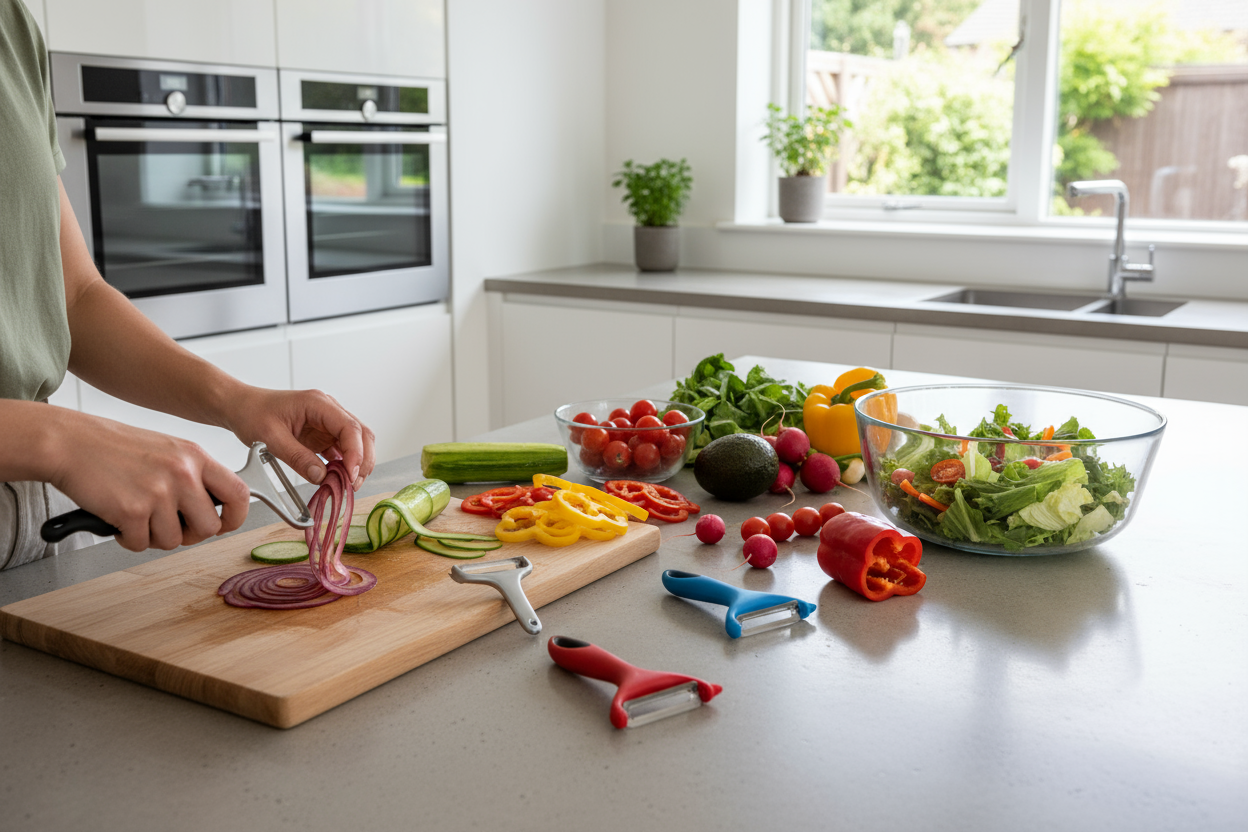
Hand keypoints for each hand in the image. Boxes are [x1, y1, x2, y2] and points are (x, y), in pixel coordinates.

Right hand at [47, 414, 250, 551]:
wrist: (70, 443)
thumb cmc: (114, 448)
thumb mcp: (167, 451)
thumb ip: (193, 476)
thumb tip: (214, 509)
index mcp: (196, 457)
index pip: (239, 493)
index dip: (236, 517)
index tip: (224, 524)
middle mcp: (183, 473)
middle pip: (209, 527)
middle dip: (190, 535)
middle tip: (168, 526)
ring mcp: (159, 492)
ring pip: (173, 541)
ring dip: (153, 536)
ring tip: (136, 514)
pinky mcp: (132, 510)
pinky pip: (141, 544)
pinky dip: (128, 538)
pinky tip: (118, 518)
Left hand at [223, 387, 375, 489]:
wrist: (241, 407)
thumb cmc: (252, 413)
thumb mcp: (271, 438)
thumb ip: (297, 457)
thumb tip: (321, 477)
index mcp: (318, 404)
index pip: (350, 428)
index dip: (356, 453)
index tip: (351, 475)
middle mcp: (328, 410)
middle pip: (361, 434)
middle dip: (363, 460)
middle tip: (354, 484)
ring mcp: (327, 422)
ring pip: (356, 443)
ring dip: (356, 464)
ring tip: (347, 484)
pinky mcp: (323, 434)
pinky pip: (342, 450)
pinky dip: (344, 465)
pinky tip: (338, 478)